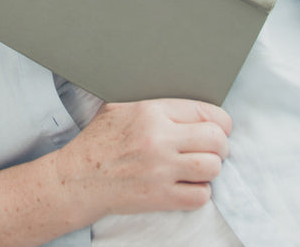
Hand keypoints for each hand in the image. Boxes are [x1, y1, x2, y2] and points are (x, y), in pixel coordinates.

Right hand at [55, 99, 230, 218]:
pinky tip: (189, 185)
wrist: (79, 178)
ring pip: (212, 167)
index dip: (220, 121)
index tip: (220, 128)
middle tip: (214, 149)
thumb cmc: (99, 141)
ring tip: (201, 167)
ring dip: (211, 169)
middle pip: (216, 139)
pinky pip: (200, 196)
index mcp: (151, 111)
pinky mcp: (161, 197)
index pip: (205, 111)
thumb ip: (153, 103)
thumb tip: (182, 103)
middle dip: (221, 145)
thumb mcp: (120, 107)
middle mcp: (160, 139)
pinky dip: (200, 192)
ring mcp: (161, 170)